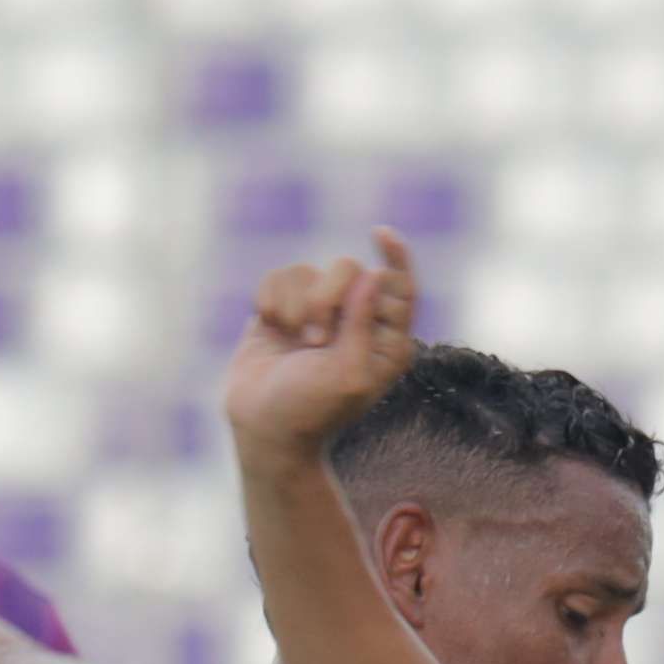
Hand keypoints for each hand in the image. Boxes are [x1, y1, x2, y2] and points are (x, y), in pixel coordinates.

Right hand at [220, 232, 421, 465]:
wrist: (264, 429)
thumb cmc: (312, 411)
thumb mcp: (348, 374)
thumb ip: (363, 325)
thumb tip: (375, 275)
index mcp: (387, 340)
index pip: (400, 286)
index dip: (395, 257)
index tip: (380, 234)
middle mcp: (356, 320)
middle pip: (349, 270)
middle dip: (326, 299)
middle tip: (316, 341)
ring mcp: (318, 312)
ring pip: (310, 272)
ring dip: (296, 306)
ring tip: (293, 342)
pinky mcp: (283, 307)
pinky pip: (280, 276)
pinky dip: (272, 299)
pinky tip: (271, 326)